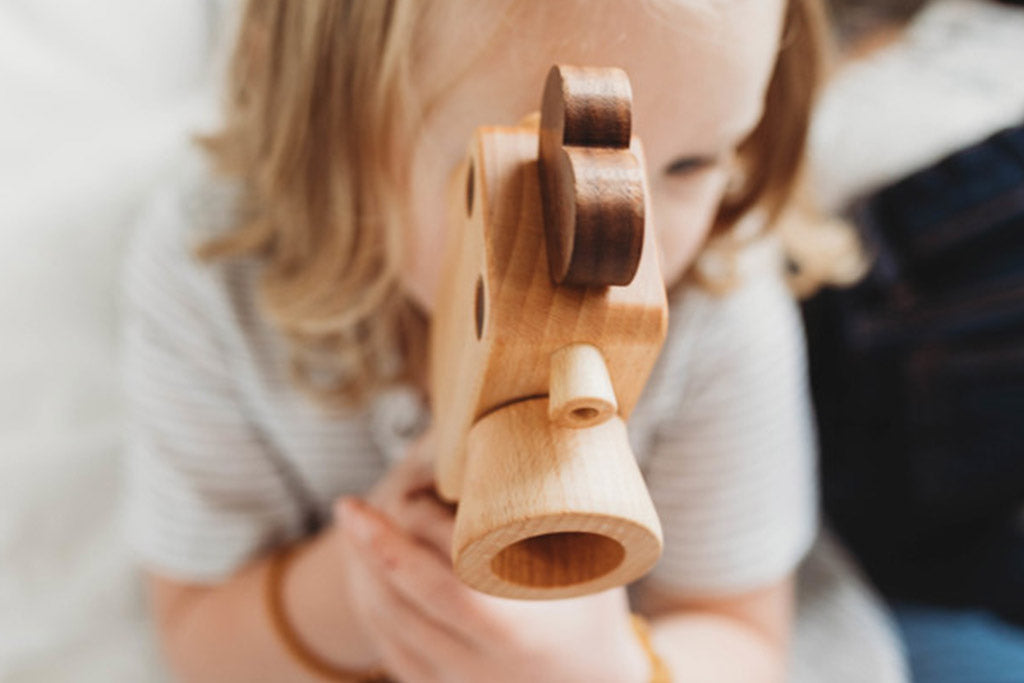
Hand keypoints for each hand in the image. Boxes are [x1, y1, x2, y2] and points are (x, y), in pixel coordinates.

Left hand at [335, 433, 649, 682]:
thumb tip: (546, 413)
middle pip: (404, 601)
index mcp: (519, 629)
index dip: (417, 534)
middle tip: (350, 505)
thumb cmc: (594, 609)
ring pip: (388, 626)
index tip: (398, 494)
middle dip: (371, 547)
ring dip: (364, 572)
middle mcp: (483, 666)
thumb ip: (563, 497)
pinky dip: (372, 608)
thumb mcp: (592, 558)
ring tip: (354, 527)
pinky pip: (389, 651)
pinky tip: (366, 574)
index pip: (448, 580)